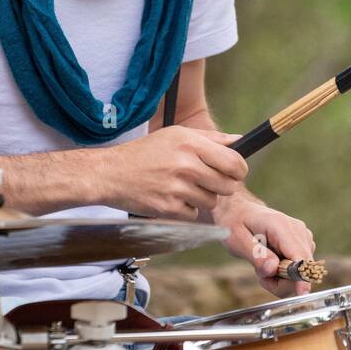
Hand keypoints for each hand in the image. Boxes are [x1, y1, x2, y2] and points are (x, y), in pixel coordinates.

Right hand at [101, 125, 248, 219]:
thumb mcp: (176, 135)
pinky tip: (172, 197)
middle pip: (228, 186)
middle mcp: (186, 166)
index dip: (239, 170)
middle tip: (205, 179)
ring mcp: (178, 189)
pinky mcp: (169, 209)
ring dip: (202, 197)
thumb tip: (239, 140)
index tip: (234, 172)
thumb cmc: (146, 152)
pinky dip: (186, 209)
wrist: (111, 173)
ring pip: (212, 201)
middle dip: (221, 185)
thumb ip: (211, 138)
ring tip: (183, 186)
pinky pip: (194, 214)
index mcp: (190, 144)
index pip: (234, 163)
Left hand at [212, 193, 315, 297]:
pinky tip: (270, 263)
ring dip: (283, 278)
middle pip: (303, 268)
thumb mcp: (236, 239)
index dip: (302, 277)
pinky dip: (285, 274)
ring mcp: (303, 237)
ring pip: (302, 271)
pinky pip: (299, 268)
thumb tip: (273, 268)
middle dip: (283, 281)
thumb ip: (256, 255)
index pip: (300, 256)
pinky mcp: (303, 244)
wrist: (240, 211)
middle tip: (261, 276)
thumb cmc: (236, 223)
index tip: (300, 293)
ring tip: (262, 266)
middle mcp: (298, 230)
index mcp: (281, 226)